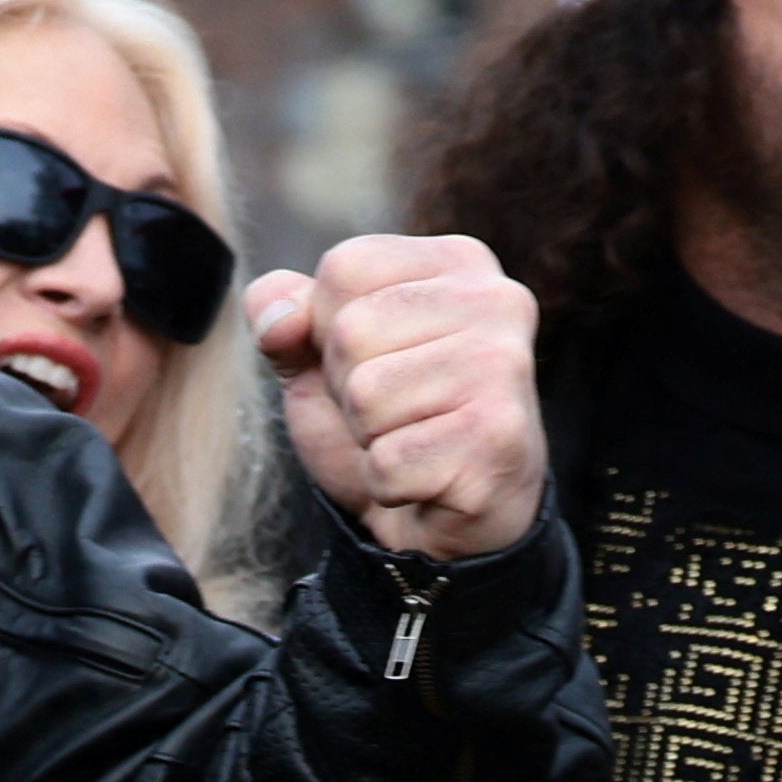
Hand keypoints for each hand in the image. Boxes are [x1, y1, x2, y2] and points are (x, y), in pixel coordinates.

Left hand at [249, 233, 546, 565]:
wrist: (445, 518)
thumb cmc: (389, 420)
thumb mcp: (320, 356)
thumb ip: (285, 316)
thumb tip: (276, 320)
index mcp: (459, 262)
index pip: (344, 267)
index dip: (327, 327)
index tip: (376, 358)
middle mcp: (497, 300)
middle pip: (351, 329)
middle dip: (347, 386)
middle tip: (395, 409)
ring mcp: (504, 367)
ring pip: (366, 394)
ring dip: (368, 434)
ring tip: (412, 436)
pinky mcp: (499, 436)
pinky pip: (387, 460)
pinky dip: (388, 481)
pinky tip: (428, 475)